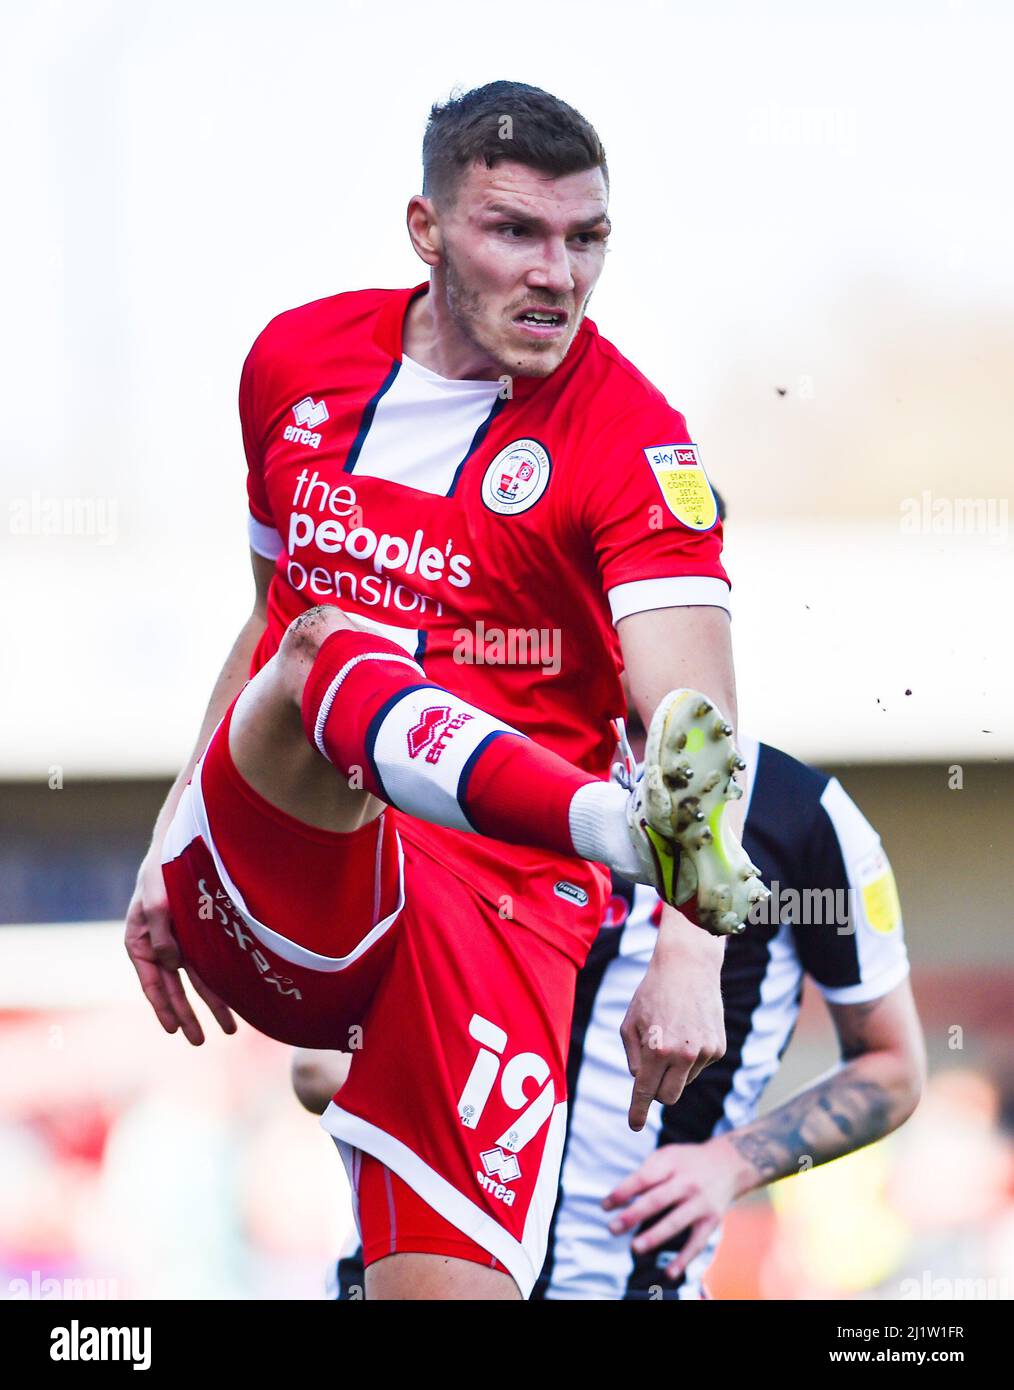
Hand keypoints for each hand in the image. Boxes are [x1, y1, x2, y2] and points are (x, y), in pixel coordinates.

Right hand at [124, 846, 236, 1044]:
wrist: (182, 845)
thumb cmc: (161, 871)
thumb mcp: (156, 899)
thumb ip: (161, 932)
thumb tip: (172, 966)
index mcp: (139, 943)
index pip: (151, 983)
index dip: (163, 1007)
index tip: (174, 1029)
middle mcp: (160, 949)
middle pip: (175, 989)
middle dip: (189, 1016)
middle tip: (201, 1042)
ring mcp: (182, 944)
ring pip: (198, 981)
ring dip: (213, 1005)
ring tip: (230, 1031)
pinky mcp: (201, 937)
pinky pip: (212, 965)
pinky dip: (223, 983)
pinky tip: (238, 1000)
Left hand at [602, 1135, 747, 1279]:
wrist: (730, 1163)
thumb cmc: (687, 1162)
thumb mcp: (667, 1156)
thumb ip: (645, 1173)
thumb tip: (619, 1199)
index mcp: (672, 1163)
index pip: (643, 1178)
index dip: (623, 1192)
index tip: (604, 1206)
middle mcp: (687, 1182)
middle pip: (657, 1199)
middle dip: (633, 1215)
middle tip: (612, 1228)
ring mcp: (700, 1202)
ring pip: (676, 1221)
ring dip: (654, 1236)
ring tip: (635, 1247)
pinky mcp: (711, 1220)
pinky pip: (696, 1242)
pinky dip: (683, 1258)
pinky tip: (668, 1272)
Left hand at [620, 906, 724, 1130]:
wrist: (689, 967)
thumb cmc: (652, 994)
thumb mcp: (630, 1024)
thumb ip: (634, 1059)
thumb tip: (644, 1084)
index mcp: (658, 1049)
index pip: (646, 1091)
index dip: (638, 1111)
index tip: (634, 1125)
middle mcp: (684, 1055)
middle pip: (669, 1097)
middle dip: (657, 1092)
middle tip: (651, 1074)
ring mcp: (705, 1053)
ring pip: (685, 1081)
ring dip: (675, 1070)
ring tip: (672, 1035)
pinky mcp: (719, 1048)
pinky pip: (699, 1067)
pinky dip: (690, 1058)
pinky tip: (688, 1031)